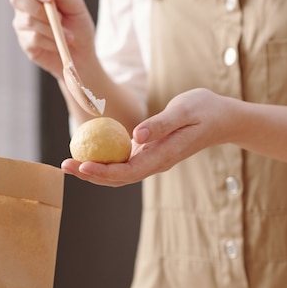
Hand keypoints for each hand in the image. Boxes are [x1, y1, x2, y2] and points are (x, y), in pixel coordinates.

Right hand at [9, 0, 95, 78]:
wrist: (82, 55)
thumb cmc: (78, 28)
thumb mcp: (76, 7)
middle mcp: (25, 7)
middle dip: (39, 7)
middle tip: (59, 17)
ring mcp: (22, 25)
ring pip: (29, 20)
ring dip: (52, 29)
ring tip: (68, 36)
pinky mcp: (25, 43)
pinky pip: (34, 38)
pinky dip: (51, 41)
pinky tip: (59, 45)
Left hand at [61, 88, 234, 186]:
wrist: (222, 118)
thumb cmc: (205, 110)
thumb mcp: (185, 110)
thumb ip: (161, 123)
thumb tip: (136, 135)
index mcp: (163, 156)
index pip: (128, 171)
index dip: (103, 171)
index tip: (82, 166)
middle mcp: (155, 163)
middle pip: (118, 177)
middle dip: (90, 175)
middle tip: (64, 165)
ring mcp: (152, 160)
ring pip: (118, 173)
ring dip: (93, 171)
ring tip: (68, 163)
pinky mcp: (150, 152)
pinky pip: (123, 161)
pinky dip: (104, 160)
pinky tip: (87, 152)